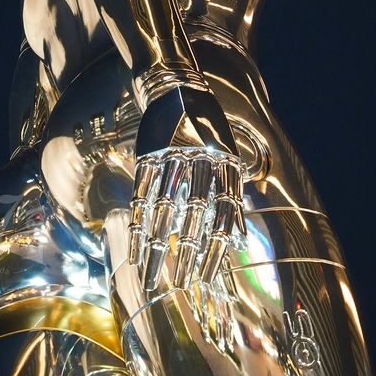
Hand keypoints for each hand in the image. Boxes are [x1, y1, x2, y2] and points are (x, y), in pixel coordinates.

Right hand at [128, 88, 245, 290]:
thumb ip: (232, 197)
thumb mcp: (229, 157)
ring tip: (151, 277)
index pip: (222, 214)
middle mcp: (199, 163)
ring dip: (157, 245)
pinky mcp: (148, 156)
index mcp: (223, 166)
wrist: (178, 89)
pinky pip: (142, 195)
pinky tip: (134, 246)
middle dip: (185, 253)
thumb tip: (241, 238)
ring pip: (164, 210)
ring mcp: (172, 160)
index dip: (215, 247)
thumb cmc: (208, 130)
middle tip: (179, 287)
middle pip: (193, 216)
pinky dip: (138, 223)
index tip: (207, 277)